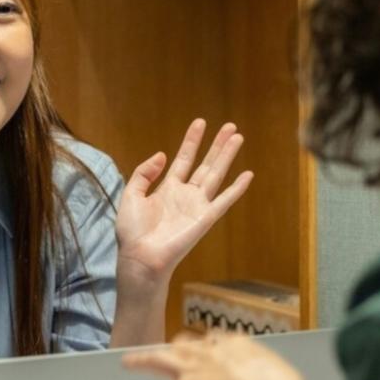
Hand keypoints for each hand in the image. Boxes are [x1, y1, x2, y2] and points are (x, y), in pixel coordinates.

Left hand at [105, 332, 317, 379]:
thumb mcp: (283, 379)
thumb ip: (272, 378)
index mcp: (237, 347)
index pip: (216, 341)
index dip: (210, 347)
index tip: (207, 349)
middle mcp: (210, 354)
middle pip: (184, 345)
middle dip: (173, 348)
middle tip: (164, 350)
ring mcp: (191, 373)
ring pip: (159, 361)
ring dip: (143, 360)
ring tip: (128, 362)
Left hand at [115, 120, 253, 289]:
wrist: (141, 257)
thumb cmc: (133, 232)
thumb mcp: (131, 195)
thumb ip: (144, 173)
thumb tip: (162, 154)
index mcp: (168, 189)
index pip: (184, 159)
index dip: (192, 141)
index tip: (200, 122)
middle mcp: (185, 195)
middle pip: (206, 164)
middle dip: (217, 145)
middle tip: (229, 126)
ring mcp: (197, 206)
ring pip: (216, 174)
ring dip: (227, 156)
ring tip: (238, 137)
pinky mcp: (205, 218)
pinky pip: (224, 200)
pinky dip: (237, 189)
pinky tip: (248, 175)